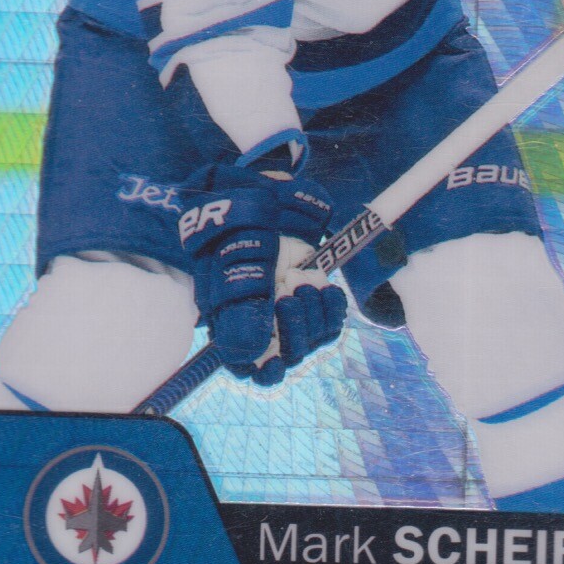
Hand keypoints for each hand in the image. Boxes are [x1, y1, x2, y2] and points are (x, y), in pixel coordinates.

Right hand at [178, 164, 346, 384]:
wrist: (257, 190)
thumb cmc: (235, 224)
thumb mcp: (232, 261)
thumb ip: (239, 308)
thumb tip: (249, 356)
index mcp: (230, 315)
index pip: (245, 363)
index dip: (261, 372)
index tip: (275, 365)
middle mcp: (260, 317)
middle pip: (284, 354)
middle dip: (294, 331)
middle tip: (291, 295)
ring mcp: (288, 305)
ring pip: (310, 339)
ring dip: (315, 319)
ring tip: (309, 286)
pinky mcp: (311, 292)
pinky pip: (329, 319)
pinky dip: (333, 310)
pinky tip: (330, 292)